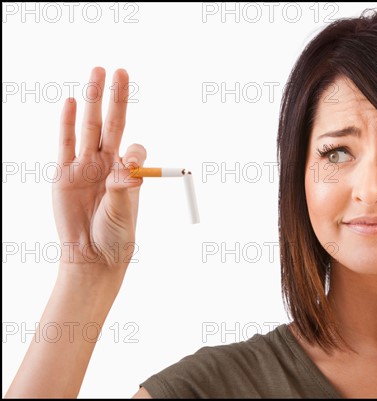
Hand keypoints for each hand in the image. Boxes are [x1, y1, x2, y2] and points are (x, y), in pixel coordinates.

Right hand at [52, 67, 145, 272]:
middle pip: (112, 124)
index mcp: (127, 173)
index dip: (135, 151)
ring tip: (97, 71)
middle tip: (120, 70)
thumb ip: (124, 189)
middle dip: (116, 98)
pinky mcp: (63, 173)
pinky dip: (69, 123)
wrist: (90, 255)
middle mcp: (107, 164)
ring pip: (89, 126)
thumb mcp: (124, 211)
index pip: (134, 149)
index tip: (131, 162)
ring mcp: (84, 166)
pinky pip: (65, 143)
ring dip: (93, 99)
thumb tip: (130, 169)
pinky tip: (72, 102)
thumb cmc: (115, 235)